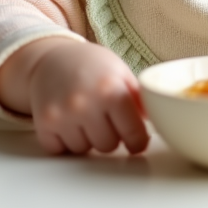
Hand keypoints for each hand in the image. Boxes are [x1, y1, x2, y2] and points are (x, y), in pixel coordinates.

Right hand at [0, 38, 148, 155]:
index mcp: (111, 89)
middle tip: (102, 117)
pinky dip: (63, 141)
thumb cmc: (90, 66)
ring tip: (82, 115)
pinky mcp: (43, 123)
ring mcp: (62, 114)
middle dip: (108, 136)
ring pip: (84, 150)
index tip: (135, 140)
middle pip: (108, 146)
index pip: (135, 135)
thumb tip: (163, 122)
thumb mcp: (121, 73)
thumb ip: (140, 100)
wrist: (49, 58)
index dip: (137, 141)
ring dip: (85, 138)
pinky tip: (66, 120)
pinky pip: (60, 150)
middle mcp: (86, 102)